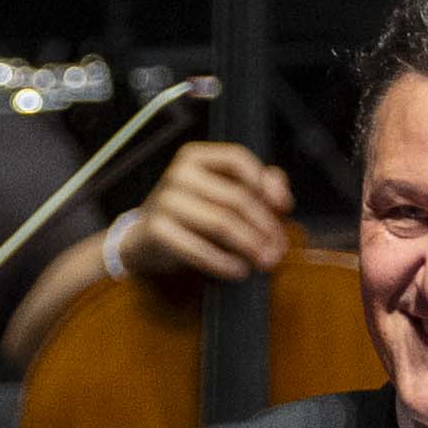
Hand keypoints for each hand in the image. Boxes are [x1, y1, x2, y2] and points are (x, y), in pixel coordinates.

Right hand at [128, 138, 295, 291]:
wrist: (143, 239)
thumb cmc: (190, 213)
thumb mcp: (220, 191)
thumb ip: (255, 184)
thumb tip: (280, 194)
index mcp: (195, 157)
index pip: (237, 159)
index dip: (265, 183)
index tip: (284, 207)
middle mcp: (178, 174)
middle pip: (236, 198)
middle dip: (264, 226)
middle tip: (278, 249)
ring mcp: (165, 201)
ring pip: (222, 223)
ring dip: (250, 245)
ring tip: (265, 261)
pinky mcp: (157, 230)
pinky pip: (199, 248)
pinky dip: (223, 262)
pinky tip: (239, 271)